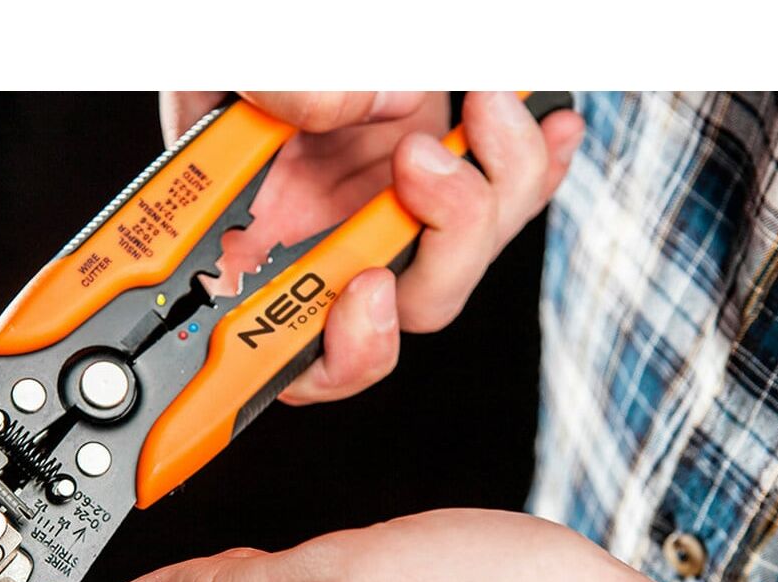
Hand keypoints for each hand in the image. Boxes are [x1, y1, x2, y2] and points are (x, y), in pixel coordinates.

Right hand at [160, 92, 584, 404]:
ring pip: (466, 256)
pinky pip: (499, 205)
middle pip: (411, 305)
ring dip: (497, 189)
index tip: (368, 289)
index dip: (345, 351)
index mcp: (255, 252)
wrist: (269, 18)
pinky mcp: (433, 176)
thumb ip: (279, 96)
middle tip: (426, 158)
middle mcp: (327, 250)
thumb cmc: (235, 61)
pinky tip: (549, 128)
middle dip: (448, 240)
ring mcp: (387, 217)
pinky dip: (532, 172)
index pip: (302, 353)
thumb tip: (362, 107)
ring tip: (487, 106)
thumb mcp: (228, 71)